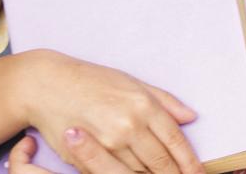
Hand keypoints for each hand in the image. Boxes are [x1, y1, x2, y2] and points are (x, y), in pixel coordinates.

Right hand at [20, 50, 203, 173]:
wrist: (47, 86)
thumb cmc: (92, 81)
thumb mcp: (134, 83)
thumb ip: (165, 102)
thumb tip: (190, 117)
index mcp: (144, 106)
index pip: (175, 140)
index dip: (189, 160)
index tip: (198, 172)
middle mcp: (128, 125)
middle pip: (159, 161)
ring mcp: (106, 143)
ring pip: (138, 171)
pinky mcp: (85, 156)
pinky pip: (112, 173)